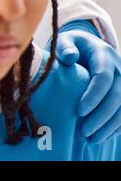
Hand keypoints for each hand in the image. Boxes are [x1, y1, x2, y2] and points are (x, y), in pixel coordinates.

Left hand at [55, 20, 120, 143]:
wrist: (86, 45)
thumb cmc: (71, 45)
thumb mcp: (64, 41)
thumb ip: (65, 47)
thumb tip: (69, 57)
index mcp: (103, 54)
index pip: (103, 77)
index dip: (93, 96)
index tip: (79, 111)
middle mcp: (119, 67)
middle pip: (117, 95)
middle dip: (101, 116)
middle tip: (84, 132)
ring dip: (110, 125)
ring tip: (91, 139)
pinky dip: (116, 126)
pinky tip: (103, 137)